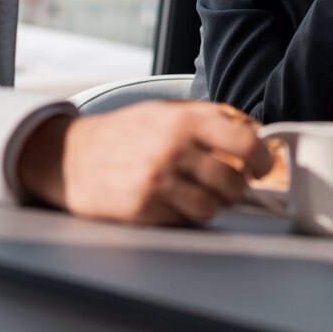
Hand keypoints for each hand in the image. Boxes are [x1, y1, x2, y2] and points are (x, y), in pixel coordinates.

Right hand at [16, 101, 270, 224]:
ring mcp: (158, 181)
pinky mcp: (144, 209)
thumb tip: (254, 131)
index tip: (261, 166)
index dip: (262, 158)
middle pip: (233, 182)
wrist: (70, 156)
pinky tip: (169, 199)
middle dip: (237, 188)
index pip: (245, 142)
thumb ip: (208, 118)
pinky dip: (184, 213)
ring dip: (211, 203)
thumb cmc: (124, 132)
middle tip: (229, 183)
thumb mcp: (166, 111)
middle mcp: (174, 149)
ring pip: (212, 206)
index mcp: (184, 120)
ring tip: (195, 190)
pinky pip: (184, 220)